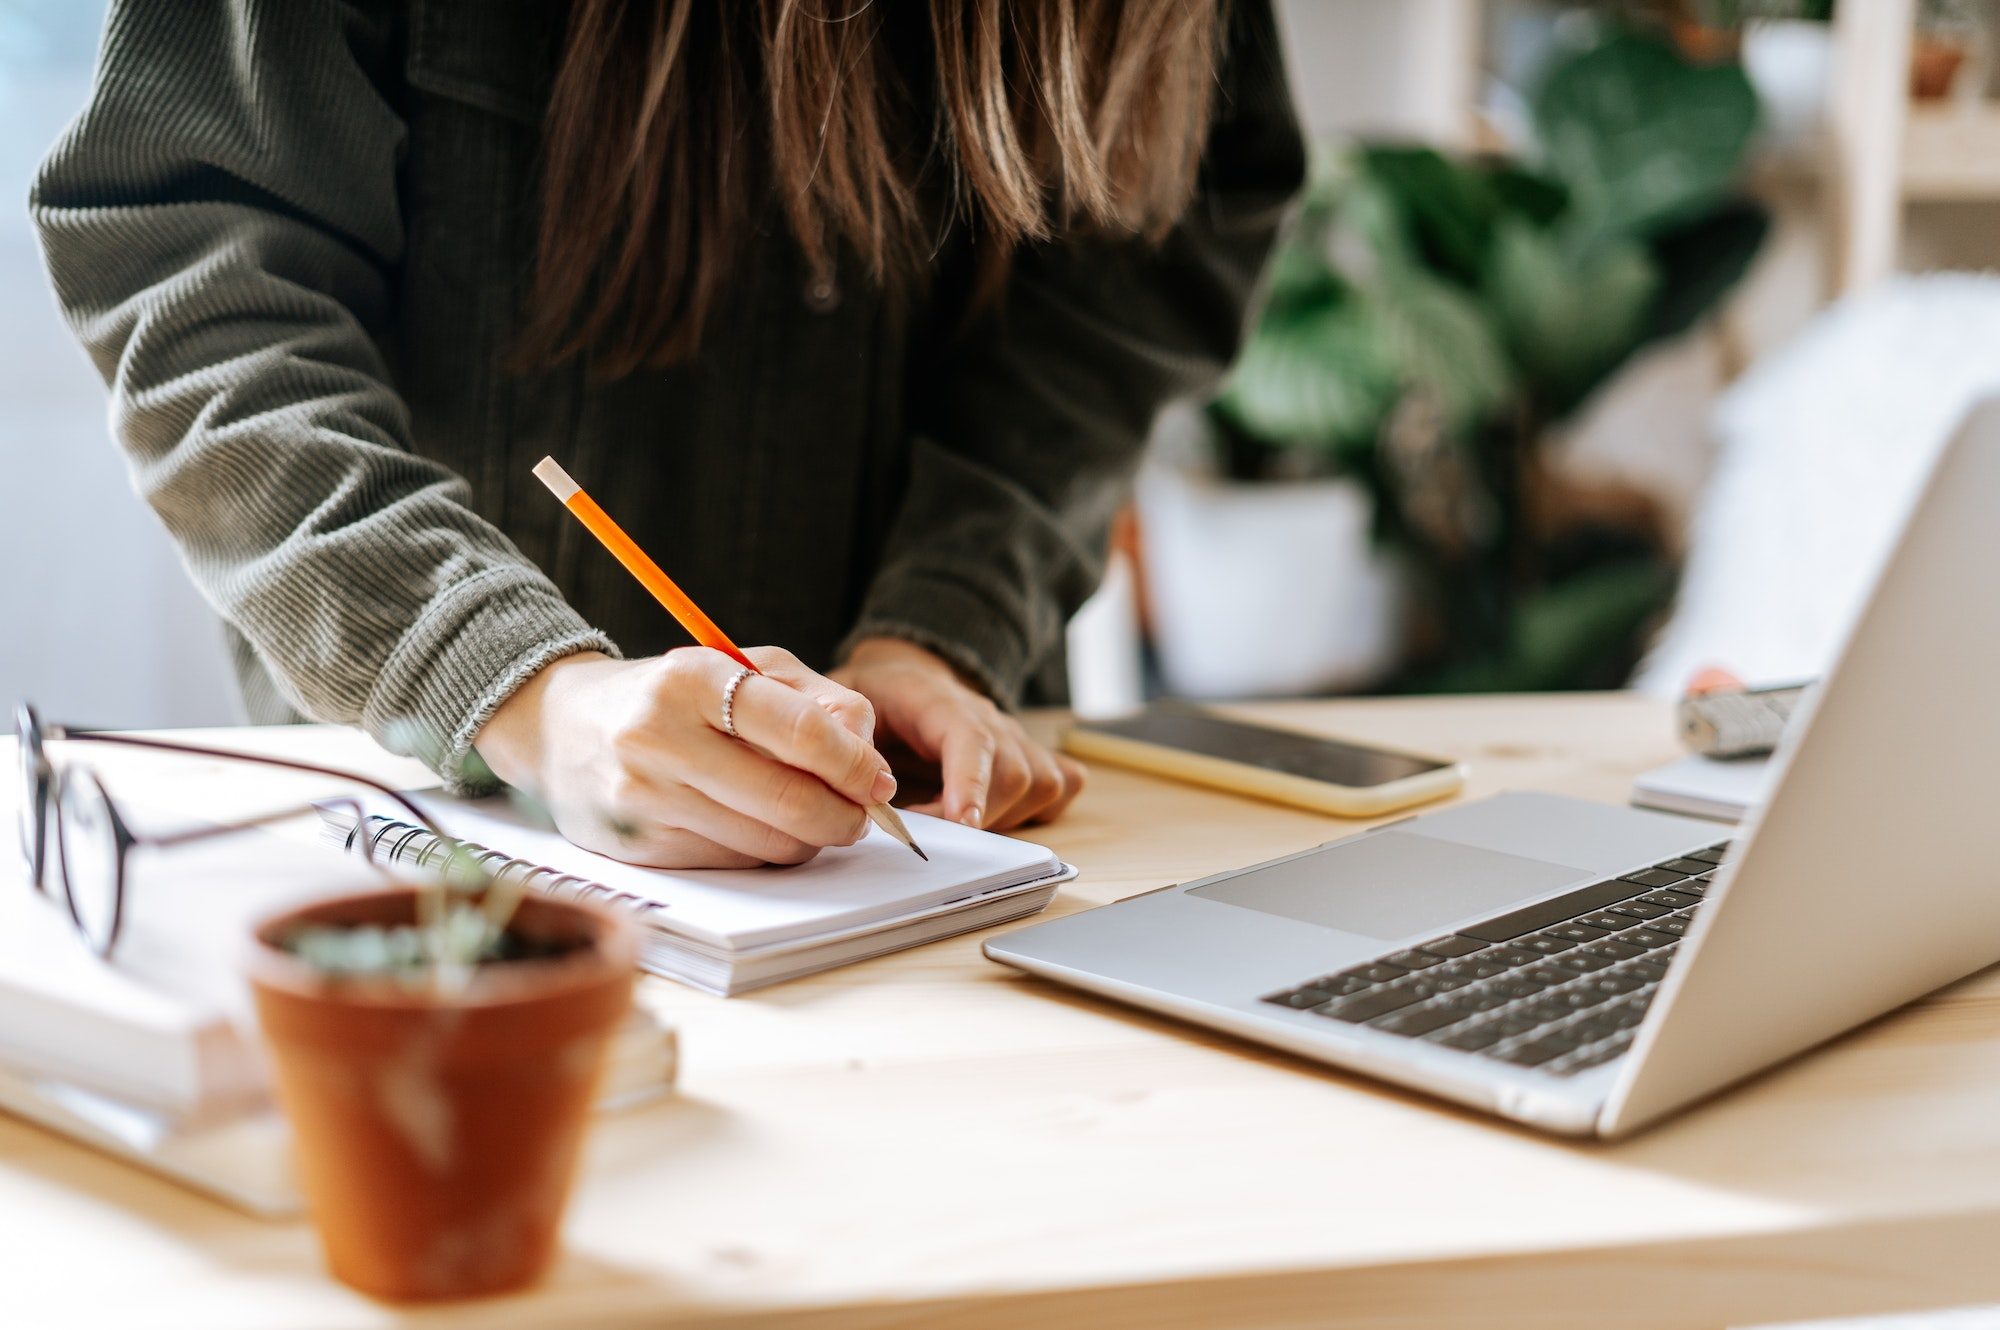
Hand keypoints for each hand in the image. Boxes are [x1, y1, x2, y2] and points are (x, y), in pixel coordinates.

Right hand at [473, 648, 894, 868]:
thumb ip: (818, 701)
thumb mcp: (744, 668)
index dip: (855, 765)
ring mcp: (645, 799)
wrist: (560, 727)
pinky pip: (733, 864)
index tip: (880, 782)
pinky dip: (763, 852)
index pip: (799, 731)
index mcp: (692, 678)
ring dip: (809, 839)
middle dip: (845, 816)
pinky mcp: (638, 847)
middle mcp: (660, 738)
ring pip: (768, 845)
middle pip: (790, 801)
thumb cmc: (674, 694)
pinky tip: (754, 825)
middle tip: (862, 814)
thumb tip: (870, 762)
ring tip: (807, 815)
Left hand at [830, 637, 1083, 830]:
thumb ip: (844, 726)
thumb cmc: (876, 693)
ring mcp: (1013, 738)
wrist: (908, 676)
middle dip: (977, 816)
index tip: (963, 823)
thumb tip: (858, 774)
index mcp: (940, 700)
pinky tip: (995, 817)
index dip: (970, 782)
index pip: (971, 737)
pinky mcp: (1029, 757)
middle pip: (1013, 772)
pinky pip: (1060, 788)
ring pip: (1040, 785)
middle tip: (925, 832)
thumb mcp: (841, 694)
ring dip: (1001, 819)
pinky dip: (1036, 813)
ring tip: (951, 825)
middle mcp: (989, 718)